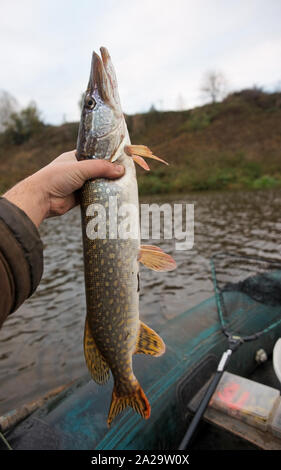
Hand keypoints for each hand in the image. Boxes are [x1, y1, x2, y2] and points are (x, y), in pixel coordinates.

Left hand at [3, 150, 123, 226]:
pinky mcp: (79, 197)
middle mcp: (77, 170)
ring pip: (97, 183)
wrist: (41, 199)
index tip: (121, 157)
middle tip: (126, 173)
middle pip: (98, 170)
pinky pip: (94, 196)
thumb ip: (100, 168)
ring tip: (124, 184)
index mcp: (75, 157)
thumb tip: (121, 170)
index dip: (107, 155)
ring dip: (107, 185)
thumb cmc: (56, 177)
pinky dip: (102, 196)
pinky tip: (114, 196)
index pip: (94, 154)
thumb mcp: (80, 168)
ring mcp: (78, 184)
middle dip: (110, 172)